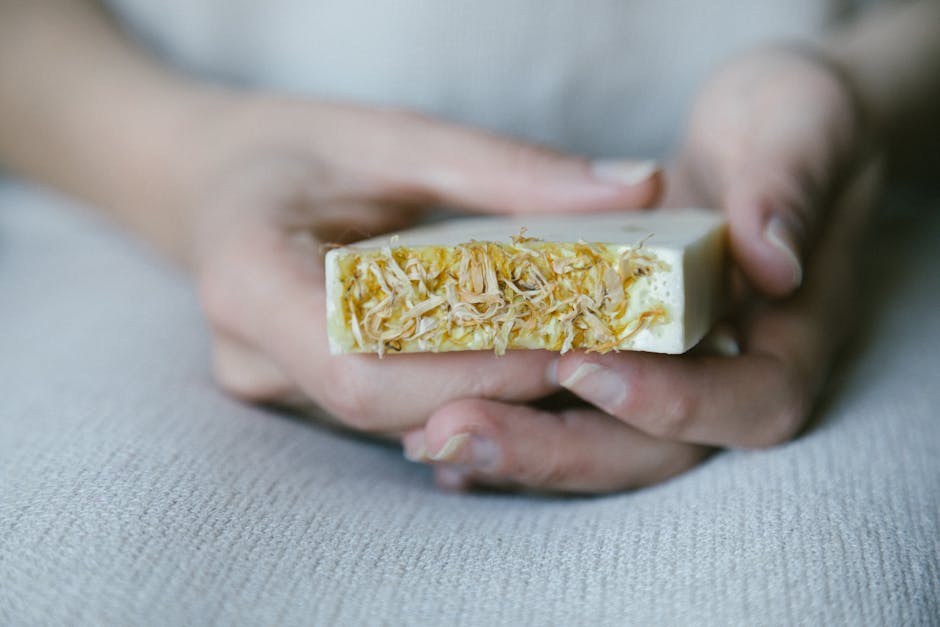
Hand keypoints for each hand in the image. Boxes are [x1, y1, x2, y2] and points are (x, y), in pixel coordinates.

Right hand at [187, 96, 660, 434]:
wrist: (219, 183)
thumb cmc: (297, 149)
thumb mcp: (395, 138)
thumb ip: (509, 169)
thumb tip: (640, 188)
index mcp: (248, 279)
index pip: (368, 366)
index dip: (476, 368)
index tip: (574, 336)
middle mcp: (251, 354)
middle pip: (389, 406)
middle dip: (499, 387)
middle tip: (596, 345)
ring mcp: (270, 385)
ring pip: (396, 420)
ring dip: (489, 395)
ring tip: (571, 348)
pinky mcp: (300, 396)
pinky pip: (390, 412)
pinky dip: (459, 392)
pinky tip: (516, 362)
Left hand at [404, 47, 880, 492]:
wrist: (765, 133)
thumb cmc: (790, 118)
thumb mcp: (799, 123)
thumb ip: (787, 182)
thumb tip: (772, 259)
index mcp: (788, 333)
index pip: (749, 404)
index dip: (672, 402)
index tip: (579, 362)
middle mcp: (722, 371)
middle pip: (651, 451)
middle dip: (555, 446)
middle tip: (455, 430)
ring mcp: (666, 372)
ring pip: (596, 441)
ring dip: (514, 446)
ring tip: (426, 434)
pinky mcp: (620, 359)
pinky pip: (563, 411)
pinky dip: (505, 421)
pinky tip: (428, 431)